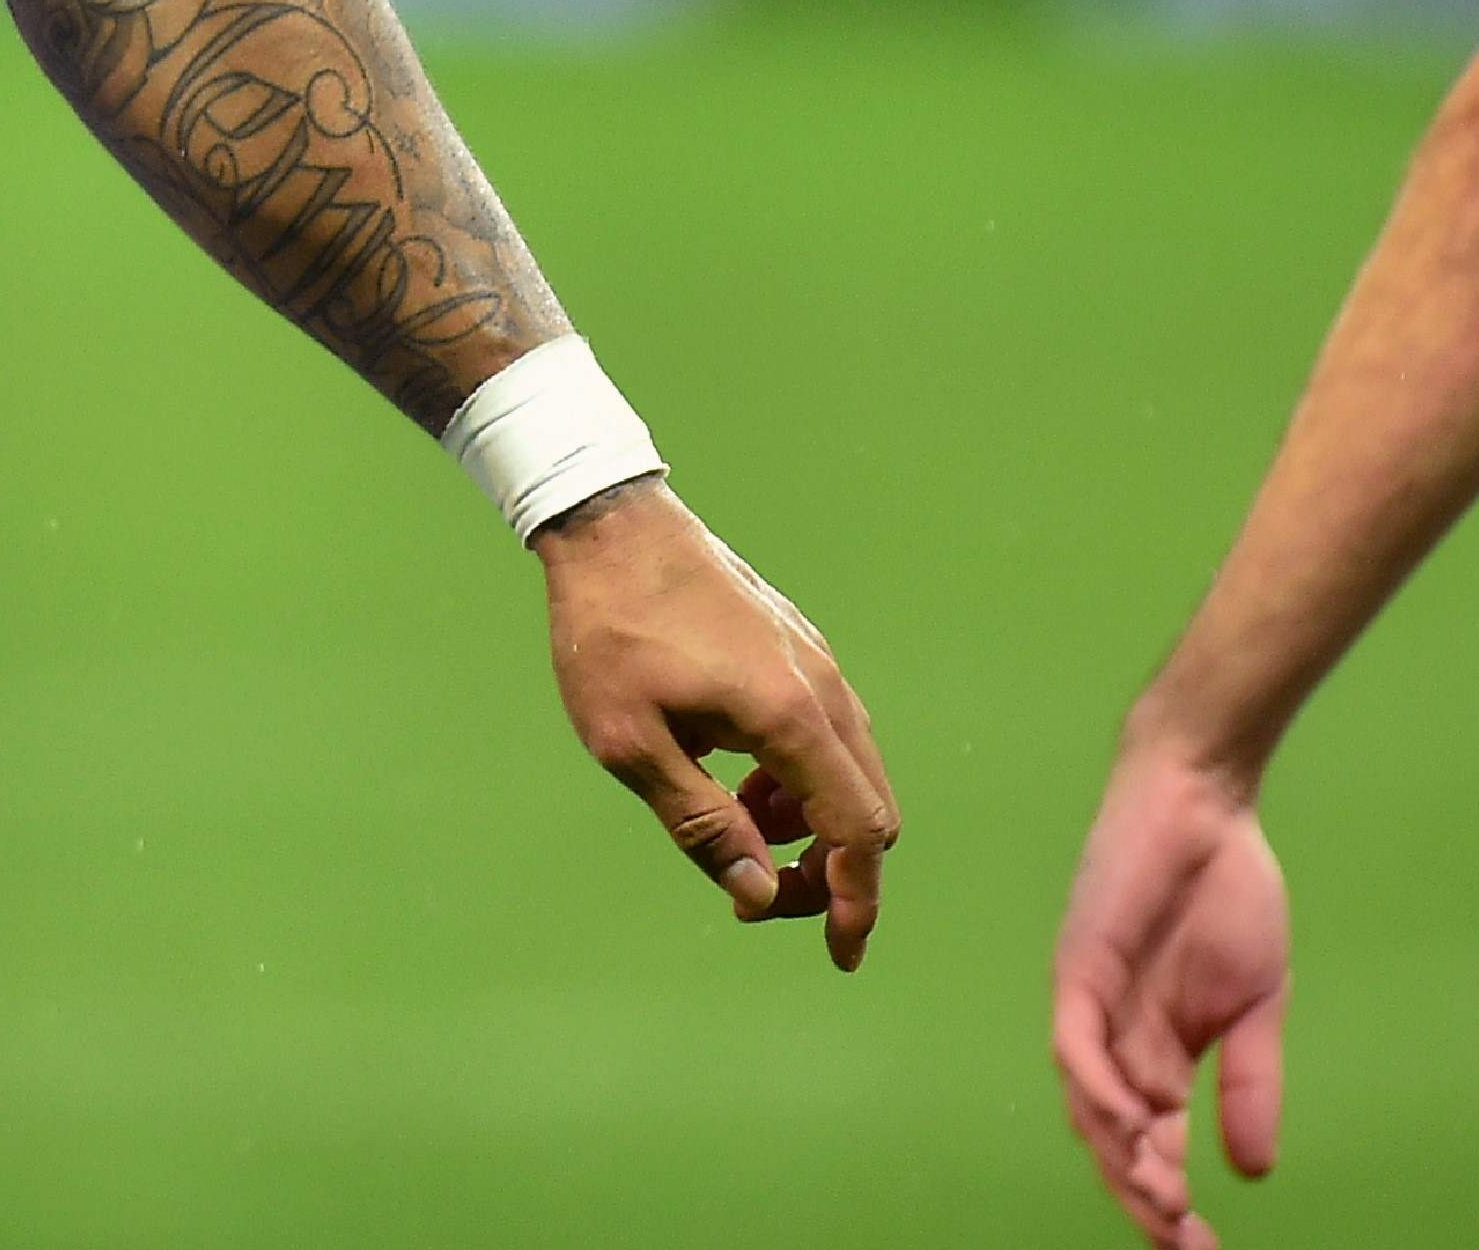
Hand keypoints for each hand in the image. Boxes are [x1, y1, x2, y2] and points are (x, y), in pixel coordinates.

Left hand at [537, 480, 899, 967]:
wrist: (610, 525)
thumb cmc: (609, 633)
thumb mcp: (632, 745)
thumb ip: (703, 824)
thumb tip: (761, 894)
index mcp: (792, 720)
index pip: (859, 835)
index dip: (854, 903)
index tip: (838, 954)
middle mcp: (826, 693)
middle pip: (869, 812)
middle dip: (830, 871)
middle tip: (759, 892)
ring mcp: (819, 666)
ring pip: (849, 774)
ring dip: (809, 821)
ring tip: (733, 823)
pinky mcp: (801, 649)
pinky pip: (827, 736)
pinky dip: (799, 777)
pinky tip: (736, 775)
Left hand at [1054, 738, 1289, 1246]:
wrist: (1204, 812)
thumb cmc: (1225, 900)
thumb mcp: (1255, 1009)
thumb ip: (1249, 1086)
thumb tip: (1251, 1171)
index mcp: (1157, 1053)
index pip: (1154, 1142)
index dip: (1169, 1197)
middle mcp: (1114, 1038)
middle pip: (1113, 1135)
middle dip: (1143, 1193)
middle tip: (1179, 1242)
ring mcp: (1091, 1003)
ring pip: (1087, 1098)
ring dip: (1119, 1151)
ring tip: (1158, 1199)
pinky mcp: (1078, 966)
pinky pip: (1075, 1039)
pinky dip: (1096, 1084)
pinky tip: (1127, 1120)